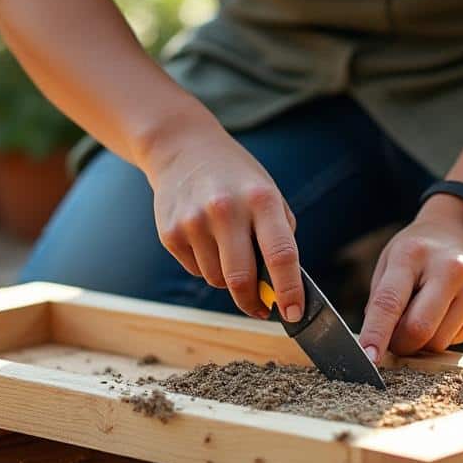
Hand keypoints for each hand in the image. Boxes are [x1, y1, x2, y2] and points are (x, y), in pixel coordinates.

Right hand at [143, 127, 304, 321]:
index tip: (293, 314)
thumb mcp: (269, 195)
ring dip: (227, 279)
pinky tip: (205, 239)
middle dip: (253, 302)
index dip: (289, 290)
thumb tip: (281, 289)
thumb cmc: (237, 179)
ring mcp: (193, 222)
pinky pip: (195, 270)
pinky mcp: (169, 233)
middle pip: (241, 278)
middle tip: (261, 309)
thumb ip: (279, 238)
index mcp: (261, 200)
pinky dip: (206, 265)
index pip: (281, 255)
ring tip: (227, 249)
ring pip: (216, 280)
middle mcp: (226, 210)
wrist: (183, 149)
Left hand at [358, 196, 462, 358]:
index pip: (390, 301)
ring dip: (421, 341)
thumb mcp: (389, 262)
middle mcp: (451, 269)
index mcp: (413, 255)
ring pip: (437, 343)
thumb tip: (376, 344)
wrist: (462, 235)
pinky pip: (456, 342)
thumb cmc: (417, 253)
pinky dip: (442, 336)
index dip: (376, 333)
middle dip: (399, 344)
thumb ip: (380, 301)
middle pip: (419, 330)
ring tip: (422, 313)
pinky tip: (444, 312)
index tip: (368, 357)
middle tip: (393, 337)